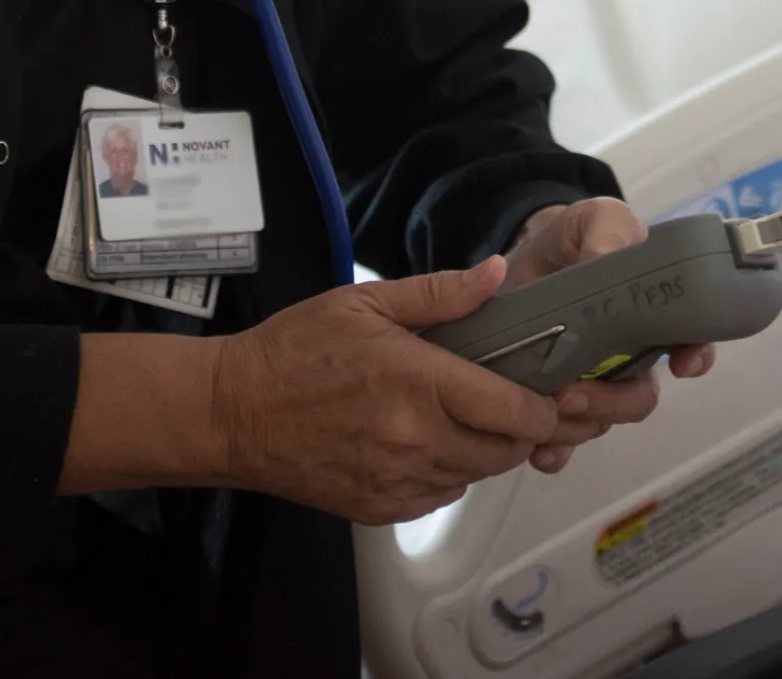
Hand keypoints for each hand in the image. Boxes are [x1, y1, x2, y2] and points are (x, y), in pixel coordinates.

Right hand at [207, 257, 561, 524]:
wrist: (232, 413)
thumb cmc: (296, 348)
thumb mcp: (367, 303)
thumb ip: (440, 294)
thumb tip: (498, 273)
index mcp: (418, 382)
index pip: (512, 410)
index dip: (543, 408)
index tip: (549, 393)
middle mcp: (414, 439)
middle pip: (504, 452)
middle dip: (520, 431)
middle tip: (512, 403)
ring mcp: (396, 480)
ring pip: (475, 476)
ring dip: (486, 452)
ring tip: (470, 418)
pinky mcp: (378, 508)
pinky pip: (440, 496)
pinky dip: (450, 473)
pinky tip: (431, 443)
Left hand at [503, 198, 718, 474]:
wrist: (521, 260)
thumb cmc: (572, 239)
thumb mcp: (592, 219)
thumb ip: (607, 229)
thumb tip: (605, 255)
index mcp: (651, 318)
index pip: (691, 345)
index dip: (696, 356)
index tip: (685, 363)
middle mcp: (626, 360)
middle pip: (637, 399)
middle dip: (613, 404)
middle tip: (576, 394)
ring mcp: (590, 385)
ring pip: (599, 424)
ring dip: (578, 426)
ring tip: (546, 411)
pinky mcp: (550, 404)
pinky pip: (562, 444)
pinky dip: (555, 454)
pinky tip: (540, 453)